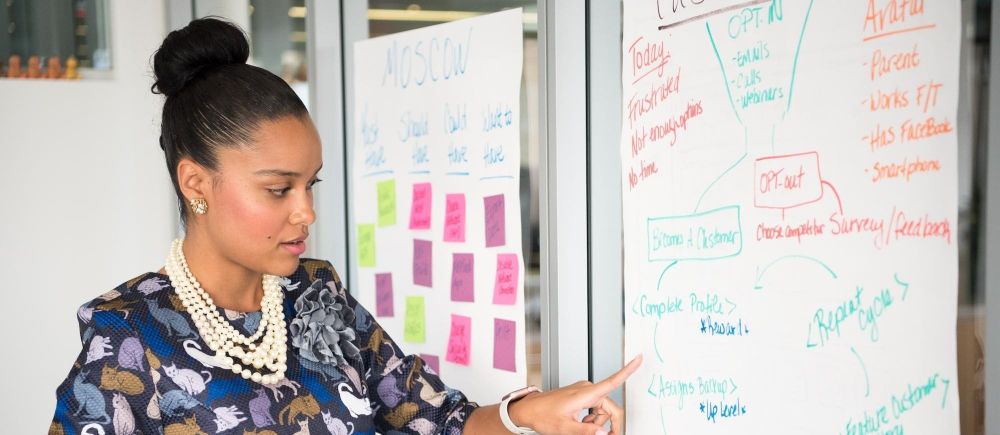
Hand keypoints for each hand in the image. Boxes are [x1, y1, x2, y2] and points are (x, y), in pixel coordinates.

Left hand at [509, 354, 642, 434]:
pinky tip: (580, 423)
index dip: (628, 370)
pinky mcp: (580, 396)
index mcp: (586, 393)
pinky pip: (595, 409)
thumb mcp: (565, 428)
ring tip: (580, 428)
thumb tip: (604, 434)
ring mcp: (583, 392)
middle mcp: (587, 389)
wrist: (529, 409)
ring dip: (597, 422)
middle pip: (610, 407)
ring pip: (602, 410)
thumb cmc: (542, 414)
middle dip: (610, 424)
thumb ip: (586, 432)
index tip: (639, 358)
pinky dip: (591, 419)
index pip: (612, 381)